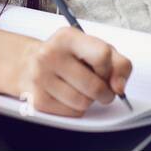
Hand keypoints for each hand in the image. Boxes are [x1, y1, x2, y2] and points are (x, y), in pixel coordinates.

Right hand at [13, 27, 132, 116]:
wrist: (31, 63)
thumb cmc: (70, 55)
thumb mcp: (96, 48)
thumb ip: (118, 64)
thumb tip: (120, 87)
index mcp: (67, 37)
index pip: (102, 56)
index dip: (109, 69)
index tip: (106, 72)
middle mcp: (50, 55)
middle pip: (94, 86)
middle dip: (105, 92)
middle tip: (102, 89)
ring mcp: (41, 78)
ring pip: (83, 103)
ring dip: (90, 101)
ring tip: (82, 89)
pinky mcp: (38, 99)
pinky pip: (72, 113)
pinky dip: (77, 108)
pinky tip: (69, 96)